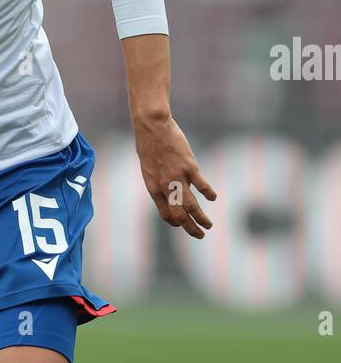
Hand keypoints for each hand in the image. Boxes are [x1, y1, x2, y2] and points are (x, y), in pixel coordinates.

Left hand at [133, 114, 215, 238]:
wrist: (152, 127)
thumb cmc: (149, 145)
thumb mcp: (149, 168)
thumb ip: (158, 181)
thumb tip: (167, 190)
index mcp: (154, 188)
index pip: (166, 213)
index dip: (176, 222)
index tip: (183, 225)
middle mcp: (165, 187)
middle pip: (179, 216)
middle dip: (190, 228)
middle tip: (200, 235)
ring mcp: (178, 178)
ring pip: (191, 206)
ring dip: (201, 218)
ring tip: (208, 225)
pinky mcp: (189, 167)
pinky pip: (202, 185)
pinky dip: (209, 193)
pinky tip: (213, 197)